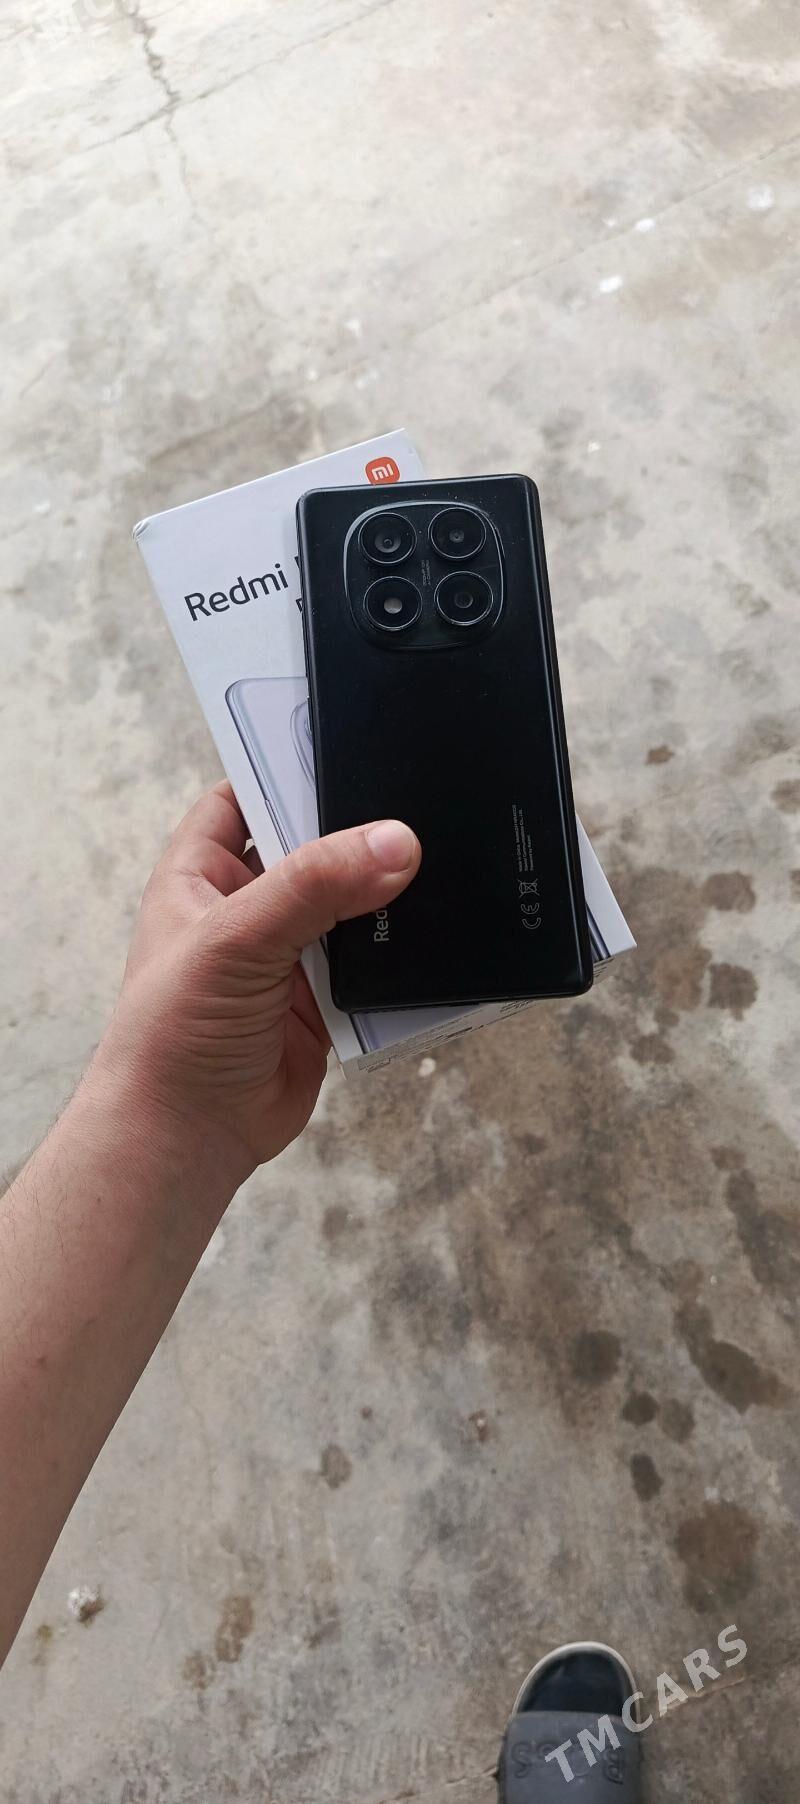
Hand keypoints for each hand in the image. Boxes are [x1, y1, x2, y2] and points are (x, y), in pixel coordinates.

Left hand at [95, 783, 420, 1174]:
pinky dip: (404, 951)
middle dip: (361, 832)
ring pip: (352, 903)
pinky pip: (376, 960)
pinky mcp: (327, 998)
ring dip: (389, 894)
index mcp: (203, 871)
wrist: (188, 1137)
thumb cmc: (176, 1032)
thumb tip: (396, 843)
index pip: (249, 792)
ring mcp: (290, 952)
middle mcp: (247, 904)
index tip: (359, 741)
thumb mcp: (235, 940)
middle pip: (315, 845)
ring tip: (450, 854)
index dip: (292, 767)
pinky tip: (445, 927)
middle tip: (424, 799)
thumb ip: (313, 886)